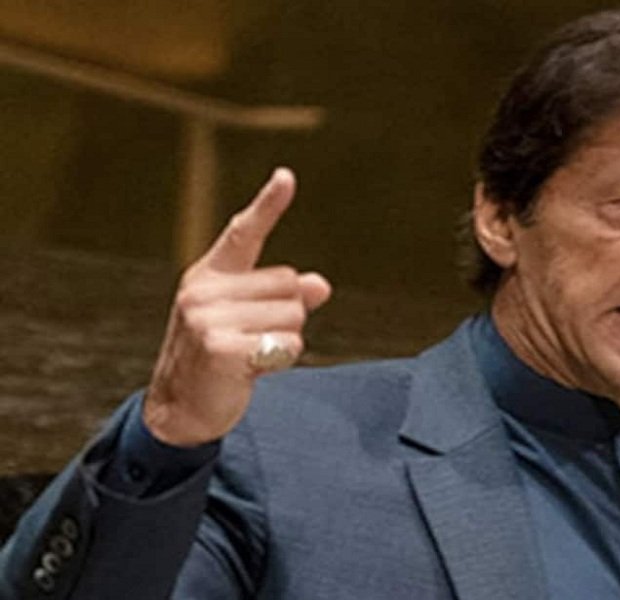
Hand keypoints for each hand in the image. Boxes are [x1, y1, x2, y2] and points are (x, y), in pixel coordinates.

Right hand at [143, 168, 331, 446]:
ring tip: (250, 355)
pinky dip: (280, 360)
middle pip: (289, 285)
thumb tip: (320, 284)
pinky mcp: (219, 347)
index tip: (287, 176)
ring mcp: (207, 318)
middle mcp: (204, 290)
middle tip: (255, 340)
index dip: (268, 205)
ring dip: (284, 341)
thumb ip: (285, 299)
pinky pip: (286, 345)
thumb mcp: (250, 322)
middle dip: (287, 317)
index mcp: (209, 276)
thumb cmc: (220, 360)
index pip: (243, 233)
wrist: (180, 410)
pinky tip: (250, 371)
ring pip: (292, 316)